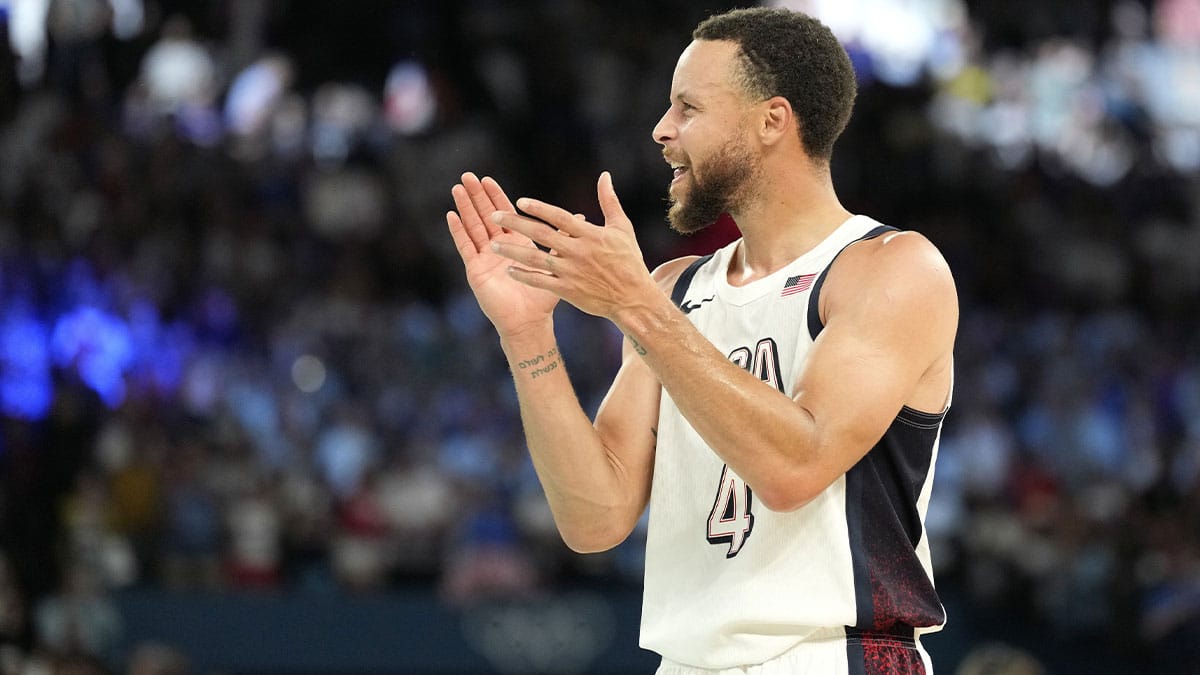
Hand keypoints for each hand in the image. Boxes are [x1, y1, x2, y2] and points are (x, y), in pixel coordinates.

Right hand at [447, 172, 559, 336]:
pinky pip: (466, 247)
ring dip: (465, 208)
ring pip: (473, 227)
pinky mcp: (476, 270)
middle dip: (477, 196)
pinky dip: (459, 231)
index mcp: (517, 244)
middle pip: (485, 216)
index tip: (488, 179)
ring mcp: (485, 258)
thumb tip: (579, 217)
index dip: (495, 196)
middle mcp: (499, 248)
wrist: (530, 322)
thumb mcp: (554, 264)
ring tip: (457, 189)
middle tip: (468, 176)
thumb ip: (562, 239)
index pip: (505, 214)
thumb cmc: (542, 299)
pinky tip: (451, 216)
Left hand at [489, 172, 657, 321]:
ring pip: (535, 259)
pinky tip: (509, 270)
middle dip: (515, 224)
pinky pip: (540, 282)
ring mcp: (571, 272)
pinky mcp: (568, 290)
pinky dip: (524, 276)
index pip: (559, 217)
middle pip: (541, 234)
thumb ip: (609, 201)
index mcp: (589, 234)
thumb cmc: (629, 261)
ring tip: (492, 245)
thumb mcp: (622, 228)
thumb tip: (604, 176)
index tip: (519, 201)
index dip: (539, 208)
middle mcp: (577, 251)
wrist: (633, 298)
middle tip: (493, 216)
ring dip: (512, 251)